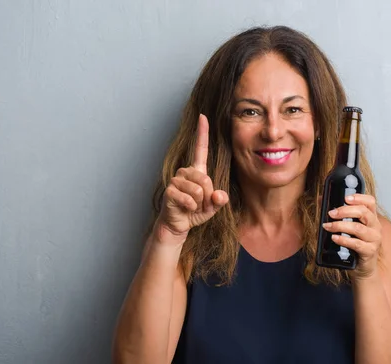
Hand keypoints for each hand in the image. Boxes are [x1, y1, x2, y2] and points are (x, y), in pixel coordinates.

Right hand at [155, 114, 228, 242]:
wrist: (178, 225)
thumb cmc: (195, 212)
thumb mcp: (212, 207)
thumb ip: (220, 200)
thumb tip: (220, 196)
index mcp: (197, 171)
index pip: (200, 148)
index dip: (202, 132)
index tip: (203, 116)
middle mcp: (185, 172)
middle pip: (206, 179)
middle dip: (207, 196)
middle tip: (199, 204)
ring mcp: (176, 180)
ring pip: (198, 190)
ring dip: (199, 203)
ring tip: (192, 206)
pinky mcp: (170, 191)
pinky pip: (189, 199)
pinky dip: (191, 207)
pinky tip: (186, 209)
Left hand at [322, 194, 381, 279]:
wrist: (362, 267)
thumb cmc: (354, 244)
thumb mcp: (348, 227)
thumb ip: (338, 213)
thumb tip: (320, 199)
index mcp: (371, 217)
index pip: (370, 202)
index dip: (359, 197)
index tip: (345, 198)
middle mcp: (375, 226)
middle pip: (363, 212)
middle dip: (344, 211)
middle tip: (331, 213)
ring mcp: (374, 239)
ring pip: (358, 228)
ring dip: (340, 226)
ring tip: (327, 226)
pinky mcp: (370, 251)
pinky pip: (356, 244)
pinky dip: (343, 240)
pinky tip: (334, 238)